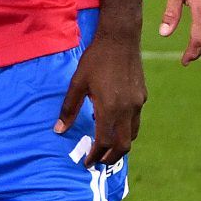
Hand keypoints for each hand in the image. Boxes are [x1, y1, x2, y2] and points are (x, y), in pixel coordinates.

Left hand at [59, 27, 145, 165]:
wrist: (120, 38)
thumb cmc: (95, 59)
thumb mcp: (77, 84)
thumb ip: (68, 109)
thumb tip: (58, 130)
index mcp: (110, 108)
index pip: (105, 142)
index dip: (95, 155)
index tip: (86, 162)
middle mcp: (128, 110)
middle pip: (123, 145)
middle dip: (110, 157)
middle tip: (97, 161)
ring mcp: (138, 103)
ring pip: (133, 134)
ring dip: (120, 145)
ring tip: (105, 148)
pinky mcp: (142, 96)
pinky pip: (136, 121)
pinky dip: (125, 130)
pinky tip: (112, 125)